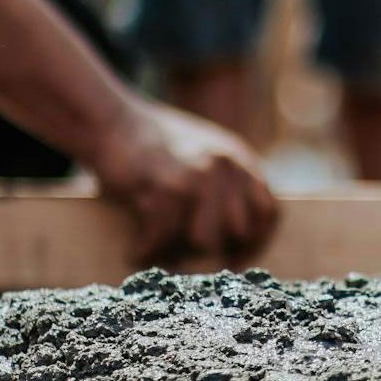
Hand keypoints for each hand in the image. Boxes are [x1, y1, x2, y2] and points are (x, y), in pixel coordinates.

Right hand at [87, 101, 280, 267]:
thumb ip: (227, 187)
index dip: (255, 243)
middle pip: (236, 233)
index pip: (269, 212)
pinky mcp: (166, 184)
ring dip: (178, 253)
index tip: (235, 260)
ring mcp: (198, 174)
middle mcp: (226, 166)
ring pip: (203, 240)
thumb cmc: (153, 148)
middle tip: (184, 260)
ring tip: (158, 254)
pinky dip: (146, 250)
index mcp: (240, 160)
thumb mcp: (205, 156)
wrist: (111, 120)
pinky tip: (136, 252)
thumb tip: (235, 240)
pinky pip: (163, 236)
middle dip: (212, 252)